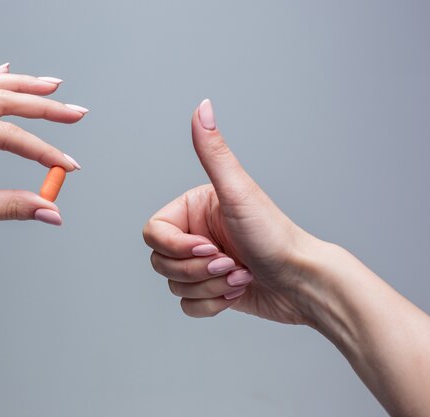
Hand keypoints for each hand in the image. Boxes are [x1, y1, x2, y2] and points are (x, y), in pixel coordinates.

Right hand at [143, 99, 319, 321]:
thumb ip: (214, 151)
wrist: (304, 282)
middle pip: (161, 261)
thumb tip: (203, 106)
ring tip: (241, 276)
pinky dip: (212, 304)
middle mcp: (195, 234)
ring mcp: (202, 263)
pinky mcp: (210, 289)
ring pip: (174, 285)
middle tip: (231, 263)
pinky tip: (239, 291)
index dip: (177, 246)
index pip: (153, 233)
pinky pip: (187, 305)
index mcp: (193, 209)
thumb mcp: (239, 192)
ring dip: (210, 287)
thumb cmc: (276, 236)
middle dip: (198, 270)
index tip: (211, 247)